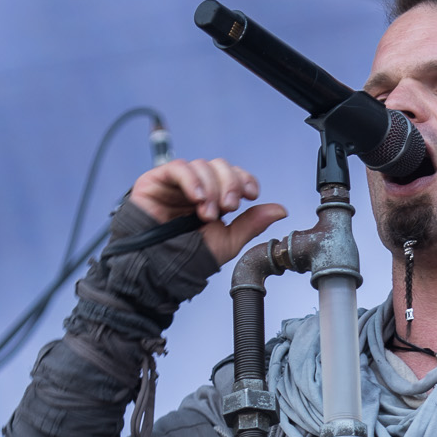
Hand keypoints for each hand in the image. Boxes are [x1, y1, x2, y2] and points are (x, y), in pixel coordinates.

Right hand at [127, 157, 286, 267]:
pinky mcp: (155, 181)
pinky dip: (192, 180)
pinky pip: (178, 168)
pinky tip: (197, 198)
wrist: (155, 270)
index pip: (233, 176)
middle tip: (228, 207)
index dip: (244, 179)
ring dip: (211, 187)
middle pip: (220, 166)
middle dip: (229, 183)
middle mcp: (196, 188)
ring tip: (207, 213)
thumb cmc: (186, 259)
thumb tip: (280, 209)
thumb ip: (252, 223)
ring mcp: (176, 184)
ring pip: (201, 165)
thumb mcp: (227, 241)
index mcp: (213, 199)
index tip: (250, 195)